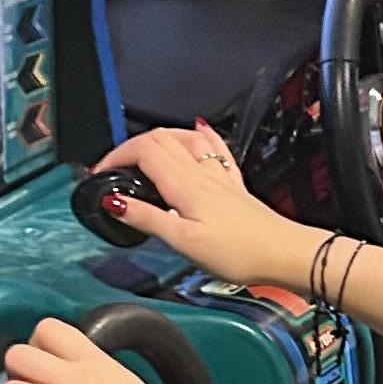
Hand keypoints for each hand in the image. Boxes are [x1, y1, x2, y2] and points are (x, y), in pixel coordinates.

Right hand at [85, 123, 304, 290]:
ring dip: (159, 137)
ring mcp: (219, 175)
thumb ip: (148, 219)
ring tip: (143, 150)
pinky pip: (213, 148)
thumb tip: (116, 202)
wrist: (283, 253)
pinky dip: (199, 135)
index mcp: (185, 184)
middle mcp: (201, 172)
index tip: (99, 174)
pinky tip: (199, 130)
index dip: (116, 156)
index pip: (143, 150)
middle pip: (160, 138)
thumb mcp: (184, 242)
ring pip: (184, 138)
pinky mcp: (233, 184)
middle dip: (131, 146)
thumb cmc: (238, 253)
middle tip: (114, 167)